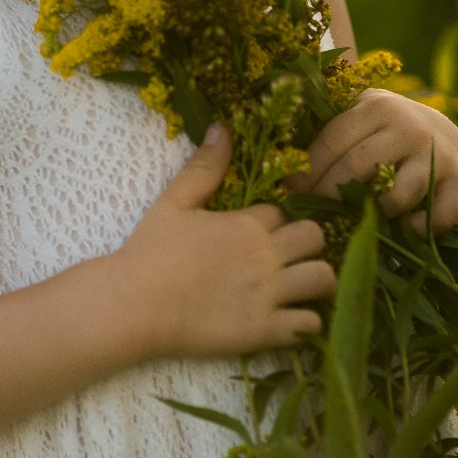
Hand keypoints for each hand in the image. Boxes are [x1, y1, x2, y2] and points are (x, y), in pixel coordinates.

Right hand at [115, 124, 337, 359]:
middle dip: (306, 244)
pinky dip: (306, 322)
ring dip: (316, 281)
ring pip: (323, 278)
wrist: (133, 304)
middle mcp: (265, 255)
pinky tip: (289, 320)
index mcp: (246, 223)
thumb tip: (222, 127)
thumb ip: (204, 167)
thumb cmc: (149, 252)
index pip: (282, 213)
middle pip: (315, 237)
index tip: (256, 236)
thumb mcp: (174, 201)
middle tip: (289, 258)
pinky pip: (310, 323)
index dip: (273, 223)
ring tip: (300, 288)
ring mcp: (268, 294)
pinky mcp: (264, 331)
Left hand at [287, 88, 457, 234]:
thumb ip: (324, 128)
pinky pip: (437, 216)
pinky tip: (402, 230)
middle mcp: (409, 126)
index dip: (307, 171)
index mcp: (376, 106)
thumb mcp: (356, 115)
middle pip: (358, 168)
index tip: (289, 192)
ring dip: (371, 215)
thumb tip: (269, 154)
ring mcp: (437, 155)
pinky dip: (418, 228)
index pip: (333, 142)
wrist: (444, 131)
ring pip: (395, 196)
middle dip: (329, 197)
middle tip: (312, 217)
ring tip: (352, 222)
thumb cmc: (383, 128)